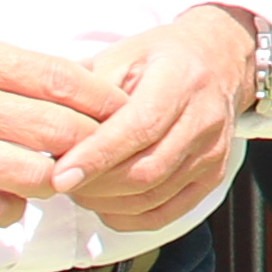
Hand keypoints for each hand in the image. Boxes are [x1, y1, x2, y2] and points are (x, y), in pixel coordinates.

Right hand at [0, 36, 119, 225]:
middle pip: (62, 130)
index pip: (66, 79)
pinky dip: (11, 208)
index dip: (105, 100)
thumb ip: (9, 70)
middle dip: (92, 146)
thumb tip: (73, 86)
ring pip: (36, 174)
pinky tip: (4, 198)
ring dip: (53, 180)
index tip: (125, 111)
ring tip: (51, 177)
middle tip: (102, 154)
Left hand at [48, 5, 262, 228]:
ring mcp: (211, 152)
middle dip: (94, 185)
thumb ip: (89, 89)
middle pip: (146, 170)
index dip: (97, 156)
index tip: (59, 174)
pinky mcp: (210, 177)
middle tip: (61, 180)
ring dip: (105, 202)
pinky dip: (127, 217)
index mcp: (180, 80)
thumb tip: (52, 128)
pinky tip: (105, 203)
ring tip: (79, 188)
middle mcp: (204, 119)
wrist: (218, 62)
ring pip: (152, 197)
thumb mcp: (122, 54)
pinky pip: (164, 214)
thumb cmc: (162, 58)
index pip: (139, 127)